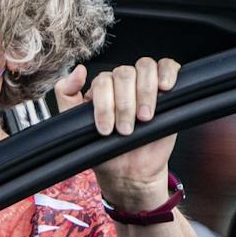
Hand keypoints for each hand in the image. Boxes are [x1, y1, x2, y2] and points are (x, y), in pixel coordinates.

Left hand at [54, 57, 180, 208]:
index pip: (102, 80)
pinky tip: (164, 88)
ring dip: (144, 93)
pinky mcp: (167, 88)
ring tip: (144, 118)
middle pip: (124, 74)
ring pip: (145, 68)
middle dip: (124, 105)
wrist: (129, 171)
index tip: (105, 129)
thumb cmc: (104, 149)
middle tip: (125, 129)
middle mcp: (123, 83)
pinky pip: (168, 66)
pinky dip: (167, 72)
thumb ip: (67, 96)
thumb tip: (79, 70)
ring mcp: (145, 83)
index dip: (104, 104)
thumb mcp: (76, 126)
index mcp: (102, 88)